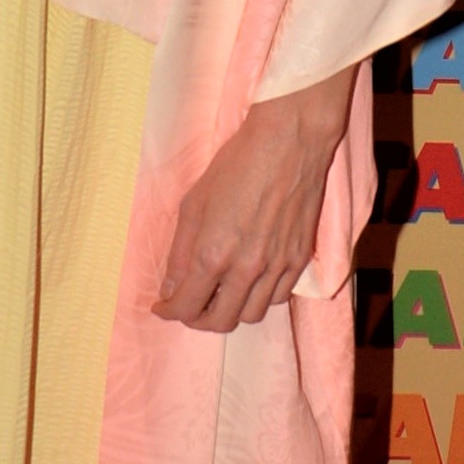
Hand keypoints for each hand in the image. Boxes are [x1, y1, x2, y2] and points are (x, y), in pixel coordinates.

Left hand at [153, 66, 356, 334]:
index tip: (163, 307)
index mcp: (214, 253)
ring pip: (251, 316)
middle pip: (220, 321)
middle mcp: (246, 268)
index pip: (188, 306)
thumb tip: (171, 288)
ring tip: (219, 295)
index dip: (170, 312)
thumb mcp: (193, 203)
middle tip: (188, 305)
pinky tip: (248, 281)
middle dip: (197, 319)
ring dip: (230, 312)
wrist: (289, 143)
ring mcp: (277, 267)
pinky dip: (258, 298)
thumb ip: (180, 251)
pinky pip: (277, 298)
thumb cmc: (235, 165)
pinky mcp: (300, 260)